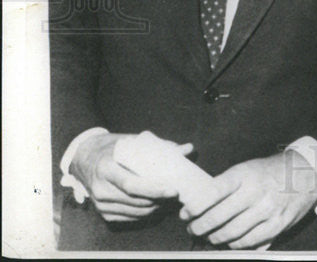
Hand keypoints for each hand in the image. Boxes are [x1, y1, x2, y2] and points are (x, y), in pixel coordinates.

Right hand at [70, 132, 188, 221]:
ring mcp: (100, 203)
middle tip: (177, 194)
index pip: (132, 185)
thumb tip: (188, 149)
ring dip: (155, 208)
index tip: (173, 190)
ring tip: (170, 200)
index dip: (154, 190)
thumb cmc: (113, 147)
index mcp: (106, 168)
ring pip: (134, 212)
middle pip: (135, 201)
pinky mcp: (103, 213)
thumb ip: (159, 147)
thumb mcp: (132, 142)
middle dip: (160, 200)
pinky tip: (157, 205)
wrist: (85, 158)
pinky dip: (145, 213)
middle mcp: (100, 188)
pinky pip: (129, 218)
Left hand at [181, 149, 316, 248]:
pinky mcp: (278, 225)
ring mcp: (268, 210)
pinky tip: (230, 241)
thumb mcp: (248, 168)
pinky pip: (249, 242)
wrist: (306, 173)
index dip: (194, 206)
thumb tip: (199, 202)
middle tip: (192, 228)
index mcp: (245, 174)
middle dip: (199, 226)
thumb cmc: (270, 171)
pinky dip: (235, 245)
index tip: (185, 213)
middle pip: (218, 217)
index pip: (213, 192)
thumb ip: (226, 185)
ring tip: (208, 236)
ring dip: (214, 238)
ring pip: (231, 233)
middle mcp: (256, 192)